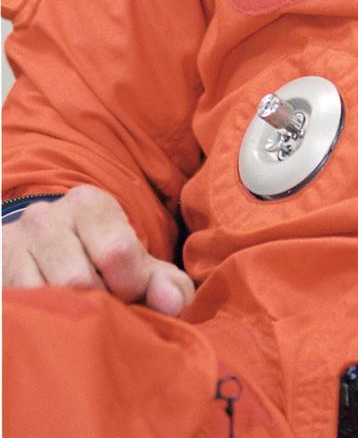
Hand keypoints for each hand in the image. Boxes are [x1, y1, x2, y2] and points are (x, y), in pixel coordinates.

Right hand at [2, 184, 194, 316]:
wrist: (42, 255)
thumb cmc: (100, 263)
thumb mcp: (137, 266)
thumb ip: (166, 283)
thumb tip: (174, 303)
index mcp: (89, 204)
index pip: (116, 252)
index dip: (129, 287)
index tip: (128, 294)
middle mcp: (46, 216)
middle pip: (79, 280)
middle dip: (97, 305)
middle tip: (99, 307)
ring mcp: (12, 242)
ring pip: (45, 298)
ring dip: (65, 317)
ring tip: (73, 312)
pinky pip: (18, 308)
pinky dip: (38, 321)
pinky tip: (48, 317)